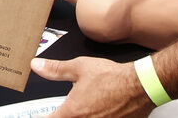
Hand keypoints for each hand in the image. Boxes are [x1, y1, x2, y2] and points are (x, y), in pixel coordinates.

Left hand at [30, 56, 152, 116]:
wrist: (140, 85)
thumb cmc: (113, 77)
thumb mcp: (79, 67)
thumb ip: (55, 69)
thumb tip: (37, 66)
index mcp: (73, 112)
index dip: (42, 117)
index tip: (41, 114)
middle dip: (62, 116)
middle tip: (63, 110)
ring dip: (79, 117)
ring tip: (85, 108)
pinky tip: (98, 111)